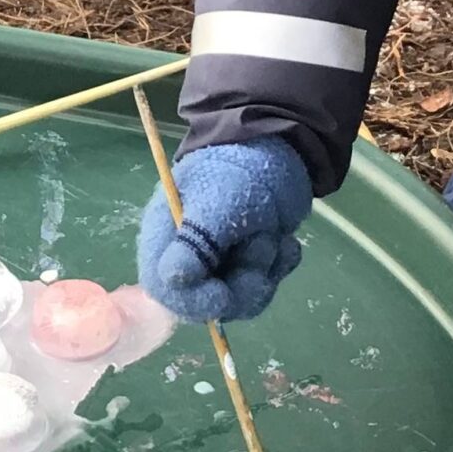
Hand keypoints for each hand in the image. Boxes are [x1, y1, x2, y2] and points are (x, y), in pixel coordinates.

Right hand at [136, 136, 312, 320]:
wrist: (273, 148)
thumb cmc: (232, 169)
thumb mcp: (213, 203)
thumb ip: (194, 244)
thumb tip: (171, 280)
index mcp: (167, 244)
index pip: (169, 291)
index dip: (195, 302)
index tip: (223, 294)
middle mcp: (192, 261)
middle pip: (211, 303)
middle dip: (242, 285)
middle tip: (262, 249)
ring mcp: (223, 265)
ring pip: (244, 297)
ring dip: (265, 269)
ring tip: (273, 234)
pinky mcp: (252, 264)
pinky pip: (268, 283)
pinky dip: (281, 264)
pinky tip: (286, 241)